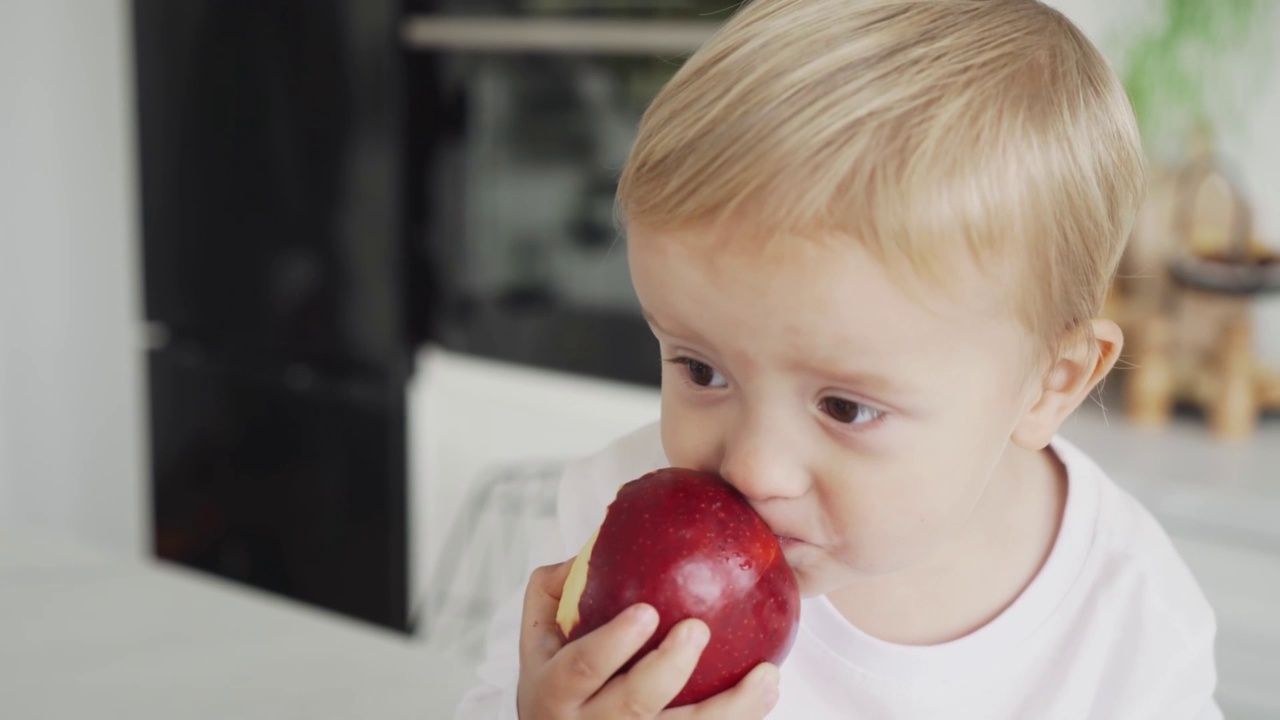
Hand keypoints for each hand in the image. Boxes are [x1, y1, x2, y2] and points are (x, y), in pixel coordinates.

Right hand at [515, 560, 780, 718]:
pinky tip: (766, 693)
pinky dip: (737, 719)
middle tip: (698, 628)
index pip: (582, 668)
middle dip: (668, 669)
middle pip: (633, 705)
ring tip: (766, 676)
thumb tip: (601, 539)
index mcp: (554, 691)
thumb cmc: (554, 677)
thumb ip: (558, 587)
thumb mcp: (538, 636)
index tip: (647, 611)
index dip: (613, 643)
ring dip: (729, 709)